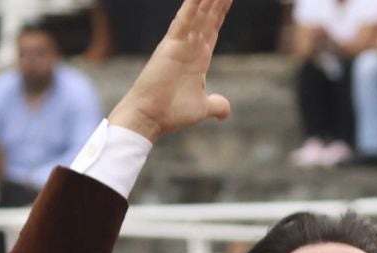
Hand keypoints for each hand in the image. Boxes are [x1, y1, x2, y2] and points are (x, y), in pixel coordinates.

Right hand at [109, 0, 234, 142]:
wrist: (151, 117)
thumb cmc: (171, 112)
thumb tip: (225, 111)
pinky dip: (193, 5)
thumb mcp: (202, 107)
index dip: (220, 12)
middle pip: (207, 16)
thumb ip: (216, 105)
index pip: (212, 28)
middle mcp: (190, 46)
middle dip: (217, 0)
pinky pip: (185, 19)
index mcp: (198, 57)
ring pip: (198, 12)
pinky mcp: (172, 43)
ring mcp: (181, 42)